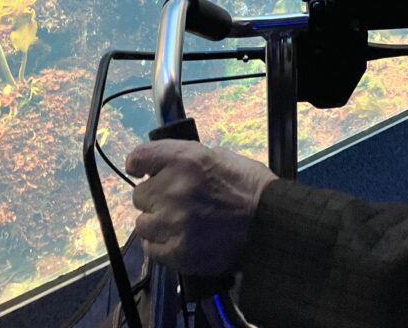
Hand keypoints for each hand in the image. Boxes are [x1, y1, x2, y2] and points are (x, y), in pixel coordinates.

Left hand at [126, 140, 276, 274]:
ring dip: (157, 223)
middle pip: (139, 195)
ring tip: (178, 223)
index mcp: (186, 159)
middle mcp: (174, 188)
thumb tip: (164, 169)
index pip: (138, 157)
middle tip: (174, 202)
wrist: (269, 223)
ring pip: (142, 224)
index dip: (138, 165)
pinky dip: (162, 246)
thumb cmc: (249, 187)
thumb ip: (186, 161)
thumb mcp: (218, 156)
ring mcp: (174, 221)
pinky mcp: (177, 250)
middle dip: (154, 198)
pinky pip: (151, 249)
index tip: (141, 170)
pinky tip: (179, 239)